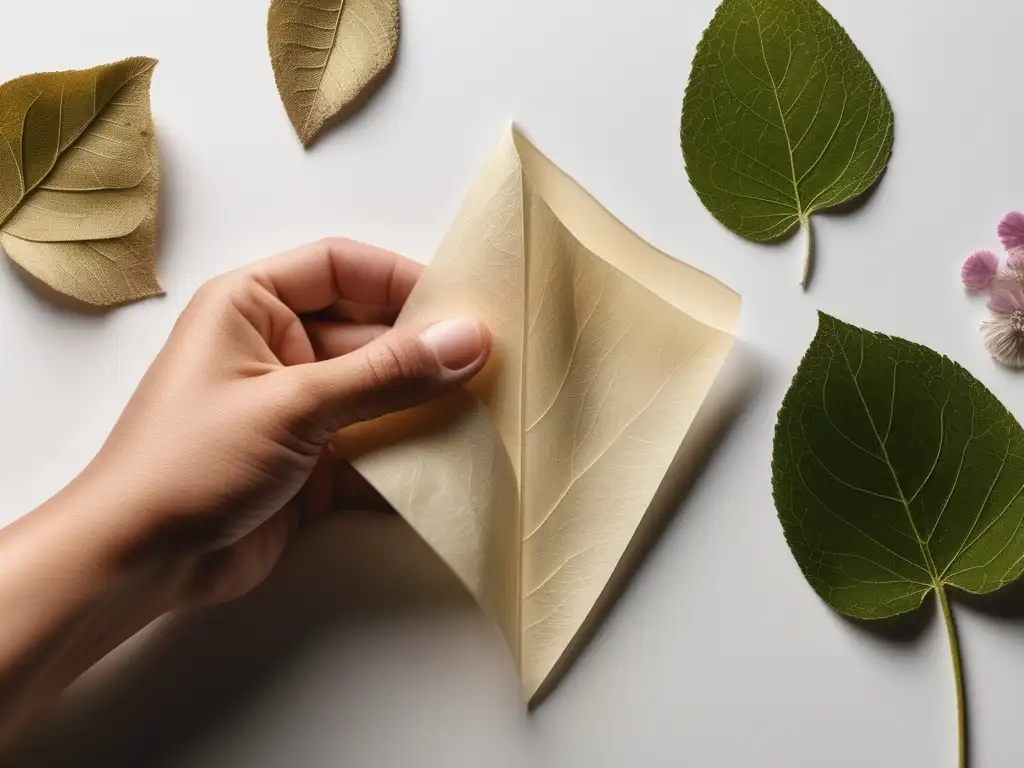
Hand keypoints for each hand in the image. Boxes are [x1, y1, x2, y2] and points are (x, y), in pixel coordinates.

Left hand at [79, 237, 490, 606]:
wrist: (138, 566)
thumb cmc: (191, 463)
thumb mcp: (293, 405)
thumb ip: (386, 374)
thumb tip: (467, 338)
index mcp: (251, 306)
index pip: (341, 268)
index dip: (402, 280)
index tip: (463, 305)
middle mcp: (276, 349)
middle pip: (369, 333)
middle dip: (425, 352)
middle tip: (491, 365)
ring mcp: (296, 409)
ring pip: (378, 393)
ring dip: (424, 405)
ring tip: (487, 412)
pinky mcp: (311, 464)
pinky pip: (374, 446)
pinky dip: (409, 456)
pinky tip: (454, 464)